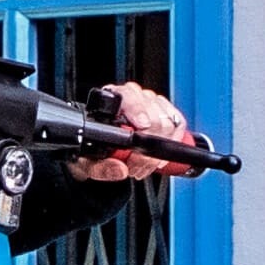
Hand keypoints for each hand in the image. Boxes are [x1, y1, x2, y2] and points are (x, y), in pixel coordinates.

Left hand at [74, 81, 204, 180]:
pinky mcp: (165, 113)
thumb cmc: (89, 152)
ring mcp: (150, 103)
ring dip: (158, 150)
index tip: (142, 127)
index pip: (129, 95)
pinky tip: (159, 157)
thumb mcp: (86, 163)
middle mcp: (132, 97)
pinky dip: (174, 142)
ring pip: (167, 121)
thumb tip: (120, 169)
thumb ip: (99, 167)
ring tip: (143, 166)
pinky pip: (179, 123)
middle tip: (135, 165)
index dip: (138, 110)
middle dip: (148, 145)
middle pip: (153, 113)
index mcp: (110, 100)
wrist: (95, 152)